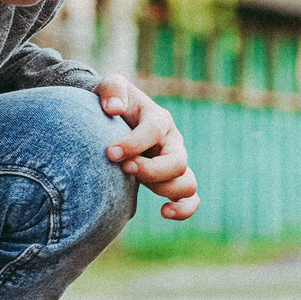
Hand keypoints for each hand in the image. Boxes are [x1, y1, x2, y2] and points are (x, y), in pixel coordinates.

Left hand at [97, 77, 199, 219]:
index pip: (154, 131)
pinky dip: (184, 209)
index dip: (134, 143)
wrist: (115, 120)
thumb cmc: (114, 103)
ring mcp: (175, 163)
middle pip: (177, 162)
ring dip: (163, 188)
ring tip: (136, 183)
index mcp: (159, 119)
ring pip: (187, 183)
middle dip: (151, 170)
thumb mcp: (110, 87)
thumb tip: (114, 109)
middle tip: (124, 168)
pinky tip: (164, 212)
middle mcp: (172, 142)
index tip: (110, 151)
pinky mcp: (171, 180)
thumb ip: (112, 90)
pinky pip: (190, 199)